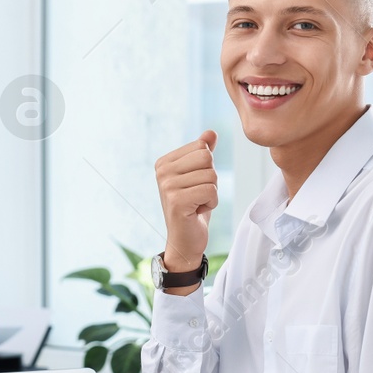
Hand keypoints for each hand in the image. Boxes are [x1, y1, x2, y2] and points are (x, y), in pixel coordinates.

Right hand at [153, 129, 217, 272]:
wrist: (185, 240)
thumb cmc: (193, 207)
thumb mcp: (199, 177)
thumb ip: (203, 154)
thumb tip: (211, 132)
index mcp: (164, 162)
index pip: (202, 147)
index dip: (207, 167)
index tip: (194, 185)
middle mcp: (162, 171)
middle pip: (206, 158)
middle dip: (211, 178)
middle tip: (197, 195)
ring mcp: (167, 186)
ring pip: (211, 175)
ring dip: (211, 193)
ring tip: (196, 204)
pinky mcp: (176, 201)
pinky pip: (211, 191)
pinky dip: (211, 203)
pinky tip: (197, 211)